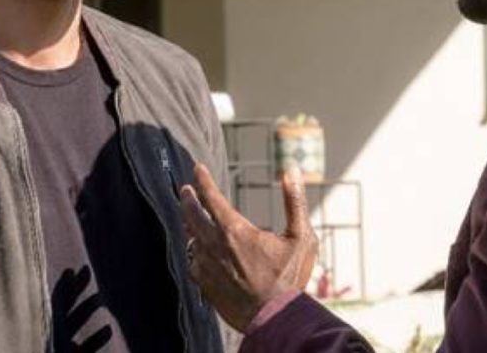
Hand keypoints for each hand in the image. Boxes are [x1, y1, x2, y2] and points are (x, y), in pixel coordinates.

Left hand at [180, 163, 318, 331]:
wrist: (273, 318)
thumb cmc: (289, 278)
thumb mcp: (301, 237)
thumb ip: (295, 202)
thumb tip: (292, 172)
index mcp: (235, 230)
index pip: (211, 197)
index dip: (203, 179)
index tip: (197, 167)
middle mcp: (215, 245)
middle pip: (192, 215)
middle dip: (188, 199)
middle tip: (185, 189)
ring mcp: (207, 266)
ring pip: (190, 238)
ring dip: (188, 223)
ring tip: (188, 216)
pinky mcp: (205, 284)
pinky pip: (192, 262)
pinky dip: (193, 251)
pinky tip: (197, 250)